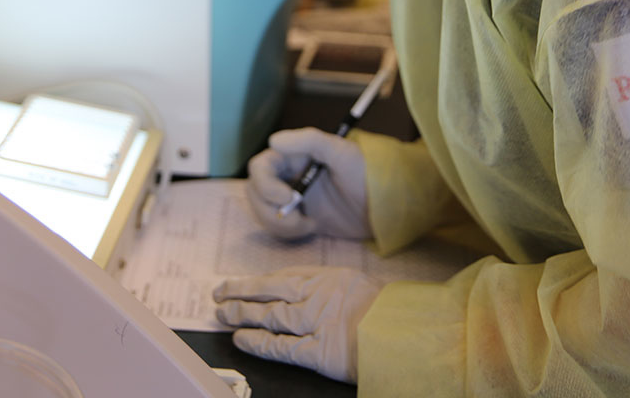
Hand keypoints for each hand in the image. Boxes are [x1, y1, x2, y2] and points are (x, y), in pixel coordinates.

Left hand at [214, 266, 380, 382]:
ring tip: (223, 315)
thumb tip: (313, 295)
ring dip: (242, 315)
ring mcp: (316, 323)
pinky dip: (257, 343)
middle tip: (219, 294)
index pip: (284, 277)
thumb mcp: (363, 287)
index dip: (258, 281)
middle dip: (240, 293)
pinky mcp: (318, 352)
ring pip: (269, 316)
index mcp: (330, 279)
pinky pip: (280, 347)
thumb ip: (335, 289)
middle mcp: (318, 297)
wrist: (411, 335)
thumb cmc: (393, 313)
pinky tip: (241, 340)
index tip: (241, 283)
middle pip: (269, 292)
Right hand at [245, 127, 370, 239]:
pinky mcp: (299, 218)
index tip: (286, 198)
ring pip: (262, 211)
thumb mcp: (341, 151)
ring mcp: (292, 198)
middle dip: (268, 209)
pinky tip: (312, 227)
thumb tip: (273, 140)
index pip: (260, 167)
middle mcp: (288, 176)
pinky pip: (277, 227)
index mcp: (293, 156)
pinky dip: (288, 232)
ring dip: (278, 223)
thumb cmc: (366, 172)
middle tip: (296, 218)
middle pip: (255, 192)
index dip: (265, 184)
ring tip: (306, 225)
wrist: (384, 205)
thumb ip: (309, 140)